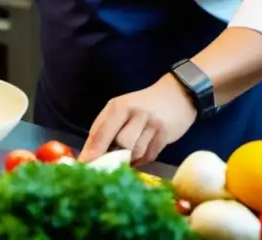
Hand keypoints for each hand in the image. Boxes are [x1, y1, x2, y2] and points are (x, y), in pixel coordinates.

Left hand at [78, 74, 197, 165]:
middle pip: (121, 143)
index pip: (102, 131)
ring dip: (129, 160)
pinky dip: (141, 161)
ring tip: (125, 159)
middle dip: (113, 156)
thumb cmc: (142, 104)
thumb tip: (89, 153)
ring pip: (136, 152)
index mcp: (119, 106)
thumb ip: (104, 126)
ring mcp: (152, 125)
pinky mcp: (165, 136)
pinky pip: (149, 156)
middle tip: (108, 165)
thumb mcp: (120, 108)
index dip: (93, 150)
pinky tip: (139, 156)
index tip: (84, 165)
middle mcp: (135, 114)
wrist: (177, 94)